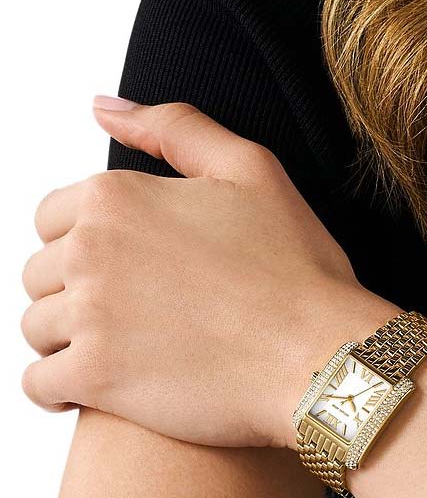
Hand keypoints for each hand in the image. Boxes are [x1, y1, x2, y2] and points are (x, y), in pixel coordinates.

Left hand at [20, 97, 398, 450]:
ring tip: (125, 349)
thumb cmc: (295, 266)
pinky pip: (39, 385)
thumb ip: (173, 128)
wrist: (320, 354)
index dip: (89, 243)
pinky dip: (60, 390)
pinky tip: (100, 388)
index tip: (131, 267)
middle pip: (40, 274)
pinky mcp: (94, 379)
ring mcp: (88, 316)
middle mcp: (90, 250)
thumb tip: (102, 107)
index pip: (52, 217)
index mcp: (115, 196)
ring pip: (36, 329)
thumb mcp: (249, 169)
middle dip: (76, 292)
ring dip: (69, 342)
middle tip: (136, 311)